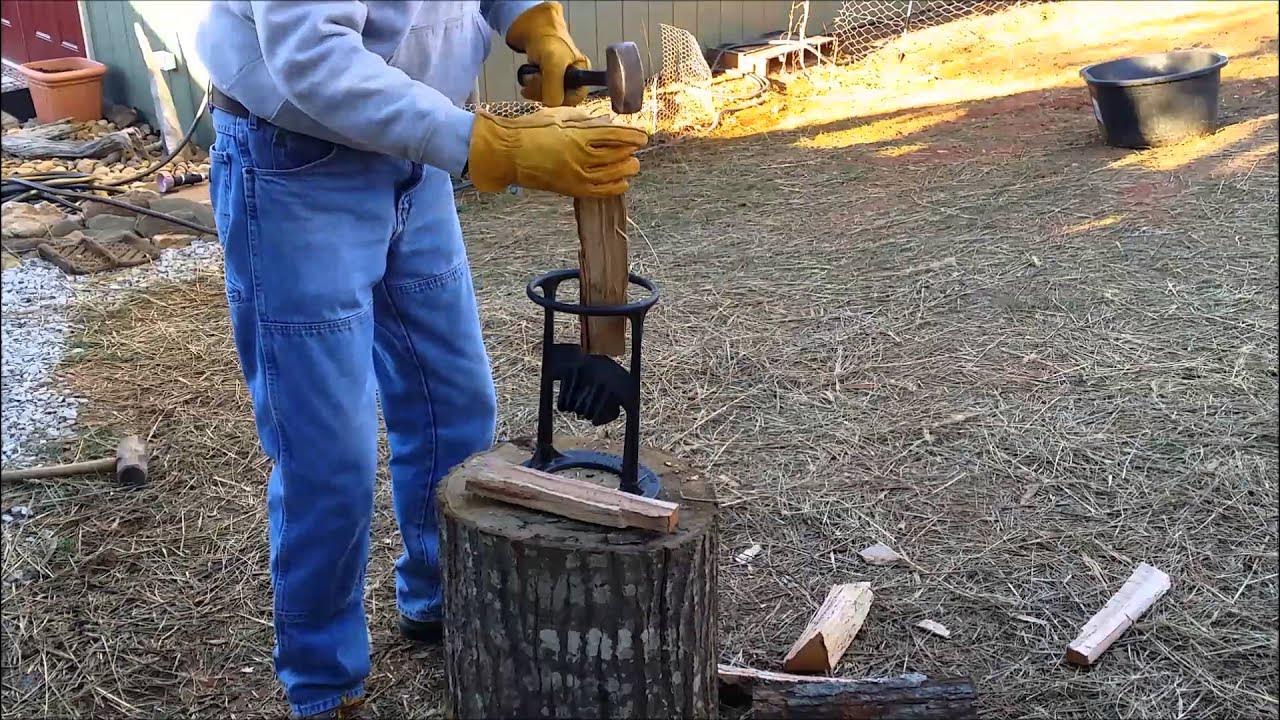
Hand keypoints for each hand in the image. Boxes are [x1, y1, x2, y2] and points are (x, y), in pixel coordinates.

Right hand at [468, 108, 647, 197]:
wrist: (509, 152)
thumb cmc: (533, 129)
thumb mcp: (561, 115)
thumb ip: (587, 120)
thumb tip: (609, 124)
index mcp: (578, 134)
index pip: (615, 136)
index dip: (633, 136)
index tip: (643, 137)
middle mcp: (580, 156)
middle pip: (616, 156)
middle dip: (630, 153)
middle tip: (636, 150)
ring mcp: (575, 175)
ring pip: (611, 175)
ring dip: (626, 170)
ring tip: (633, 165)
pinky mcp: (570, 188)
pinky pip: (599, 191)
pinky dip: (614, 187)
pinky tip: (623, 183)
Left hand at [506, 2, 588, 106]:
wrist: (528, 25)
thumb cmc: (546, 38)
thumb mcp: (553, 63)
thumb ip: (554, 86)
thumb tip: (553, 105)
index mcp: (582, 72)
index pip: (577, 97)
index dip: (562, 99)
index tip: (549, 95)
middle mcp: (572, 76)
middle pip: (559, 98)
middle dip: (544, 92)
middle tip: (534, 80)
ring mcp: (557, 77)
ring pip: (546, 95)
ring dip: (535, 88)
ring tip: (530, 75)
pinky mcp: (544, 76)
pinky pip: (538, 90)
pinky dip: (530, 85)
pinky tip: (528, 76)